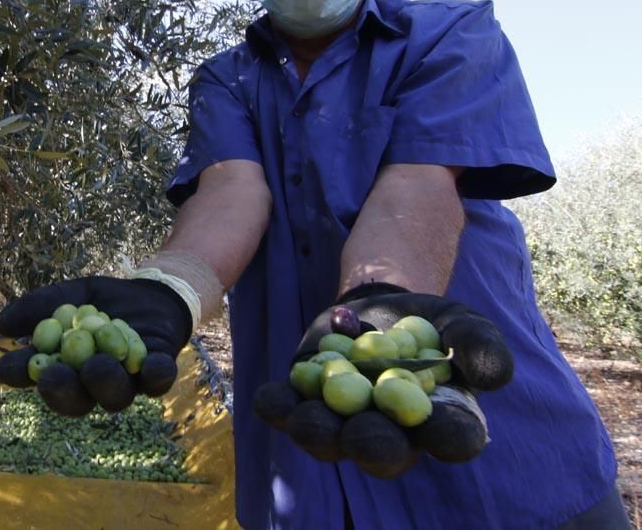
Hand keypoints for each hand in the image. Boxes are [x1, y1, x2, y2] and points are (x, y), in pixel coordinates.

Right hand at [0, 276, 192, 415]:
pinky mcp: (158, 373)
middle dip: (62, 390)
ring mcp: (127, 383)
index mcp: (66, 370)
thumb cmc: (99, 302)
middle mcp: (93, 386)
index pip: (38, 377)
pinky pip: (158, 380)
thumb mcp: (68, 296)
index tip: (6, 368)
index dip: (21, 375)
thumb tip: (3, 324)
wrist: (147, 293)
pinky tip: (152, 365)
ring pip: (115, 396)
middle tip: (53, 375)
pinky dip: (156, 374)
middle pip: (76, 399)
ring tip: (96, 365)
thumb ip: (40, 306)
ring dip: (105, 383)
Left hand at [253, 286, 512, 477]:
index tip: (442, 431)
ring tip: (307, 418)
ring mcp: (345, 424)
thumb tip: (491, 378)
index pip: (452, 439)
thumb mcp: (463, 324)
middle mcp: (393, 434)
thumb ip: (479, 346)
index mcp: (441, 422)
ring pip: (331, 440)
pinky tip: (268, 399)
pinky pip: (289, 412)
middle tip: (363, 433)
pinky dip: (278, 407)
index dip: (448, 439)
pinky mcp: (307, 404)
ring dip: (318, 432)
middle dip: (372, 444)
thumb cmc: (433, 325)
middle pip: (385, 451)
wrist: (381, 308)